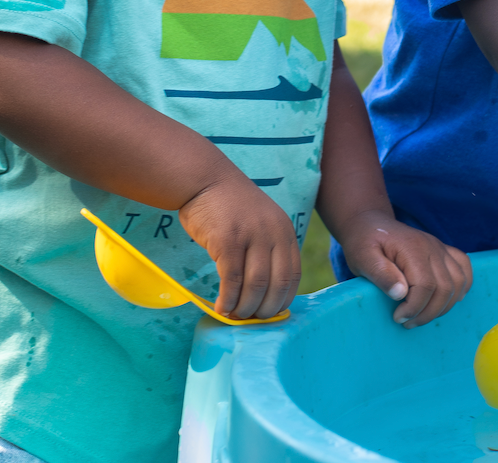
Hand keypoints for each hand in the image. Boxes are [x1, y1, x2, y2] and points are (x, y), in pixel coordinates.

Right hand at [179, 169, 300, 319]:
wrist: (205, 179)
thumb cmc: (229, 207)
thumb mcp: (260, 223)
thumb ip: (267, 249)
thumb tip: (267, 293)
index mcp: (284, 230)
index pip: (292, 275)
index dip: (282, 300)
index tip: (269, 313)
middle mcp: (273, 233)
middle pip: (276, 284)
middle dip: (264, 309)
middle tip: (250, 319)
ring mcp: (251, 235)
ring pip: (255, 286)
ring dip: (245, 308)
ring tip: (234, 315)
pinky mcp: (228, 240)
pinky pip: (231, 280)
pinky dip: (227, 300)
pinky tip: (220, 307)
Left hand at [338, 210, 472, 328]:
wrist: (370, 222)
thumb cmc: (363, 241)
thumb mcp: (362, 257)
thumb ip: (381, 273)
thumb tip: (400, 294)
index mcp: (413, 248)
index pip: (425, 285)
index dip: (414, 307)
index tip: (398, 317)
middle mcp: (432, 246)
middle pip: (445, 288)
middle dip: (428, 313)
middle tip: (407, 322)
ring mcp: (440, 248)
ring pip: (457, 283)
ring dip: (444, 306)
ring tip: (421, 315)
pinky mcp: (443, 251)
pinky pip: (464, 268)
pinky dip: (461, 287)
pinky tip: (446, 300)